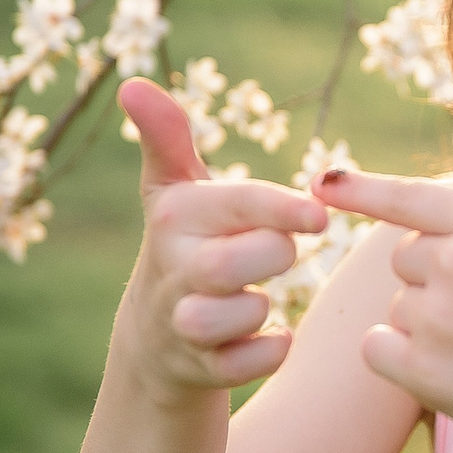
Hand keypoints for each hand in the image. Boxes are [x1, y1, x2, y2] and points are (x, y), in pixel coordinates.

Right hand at [116, 76, 328, 395]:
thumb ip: (166, 137)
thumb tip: (132, 83)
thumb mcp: (174, 189)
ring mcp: (183, 322)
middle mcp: (173, 269)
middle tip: (283, 250)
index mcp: (175, 217)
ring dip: (260, 308)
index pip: (233, 204)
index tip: (321, 214)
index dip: (280, 208)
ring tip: (264, 296)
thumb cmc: (187, 243)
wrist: (156, 334)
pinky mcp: (201, 369)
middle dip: (271, 255)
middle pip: (228, 264)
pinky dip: (267, 353)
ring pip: (227, 317)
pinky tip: (276, 337)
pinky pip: (243, 366)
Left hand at [315, 102, 452, 452]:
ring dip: (424, 320)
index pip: (407, 197)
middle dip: (433, 274)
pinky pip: (377, 348)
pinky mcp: (422, 370)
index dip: (361, 189)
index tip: (321, 181)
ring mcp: (437, 319)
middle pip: (403, 257)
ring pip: (396, 305)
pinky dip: (398, 357)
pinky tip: (449, 368)